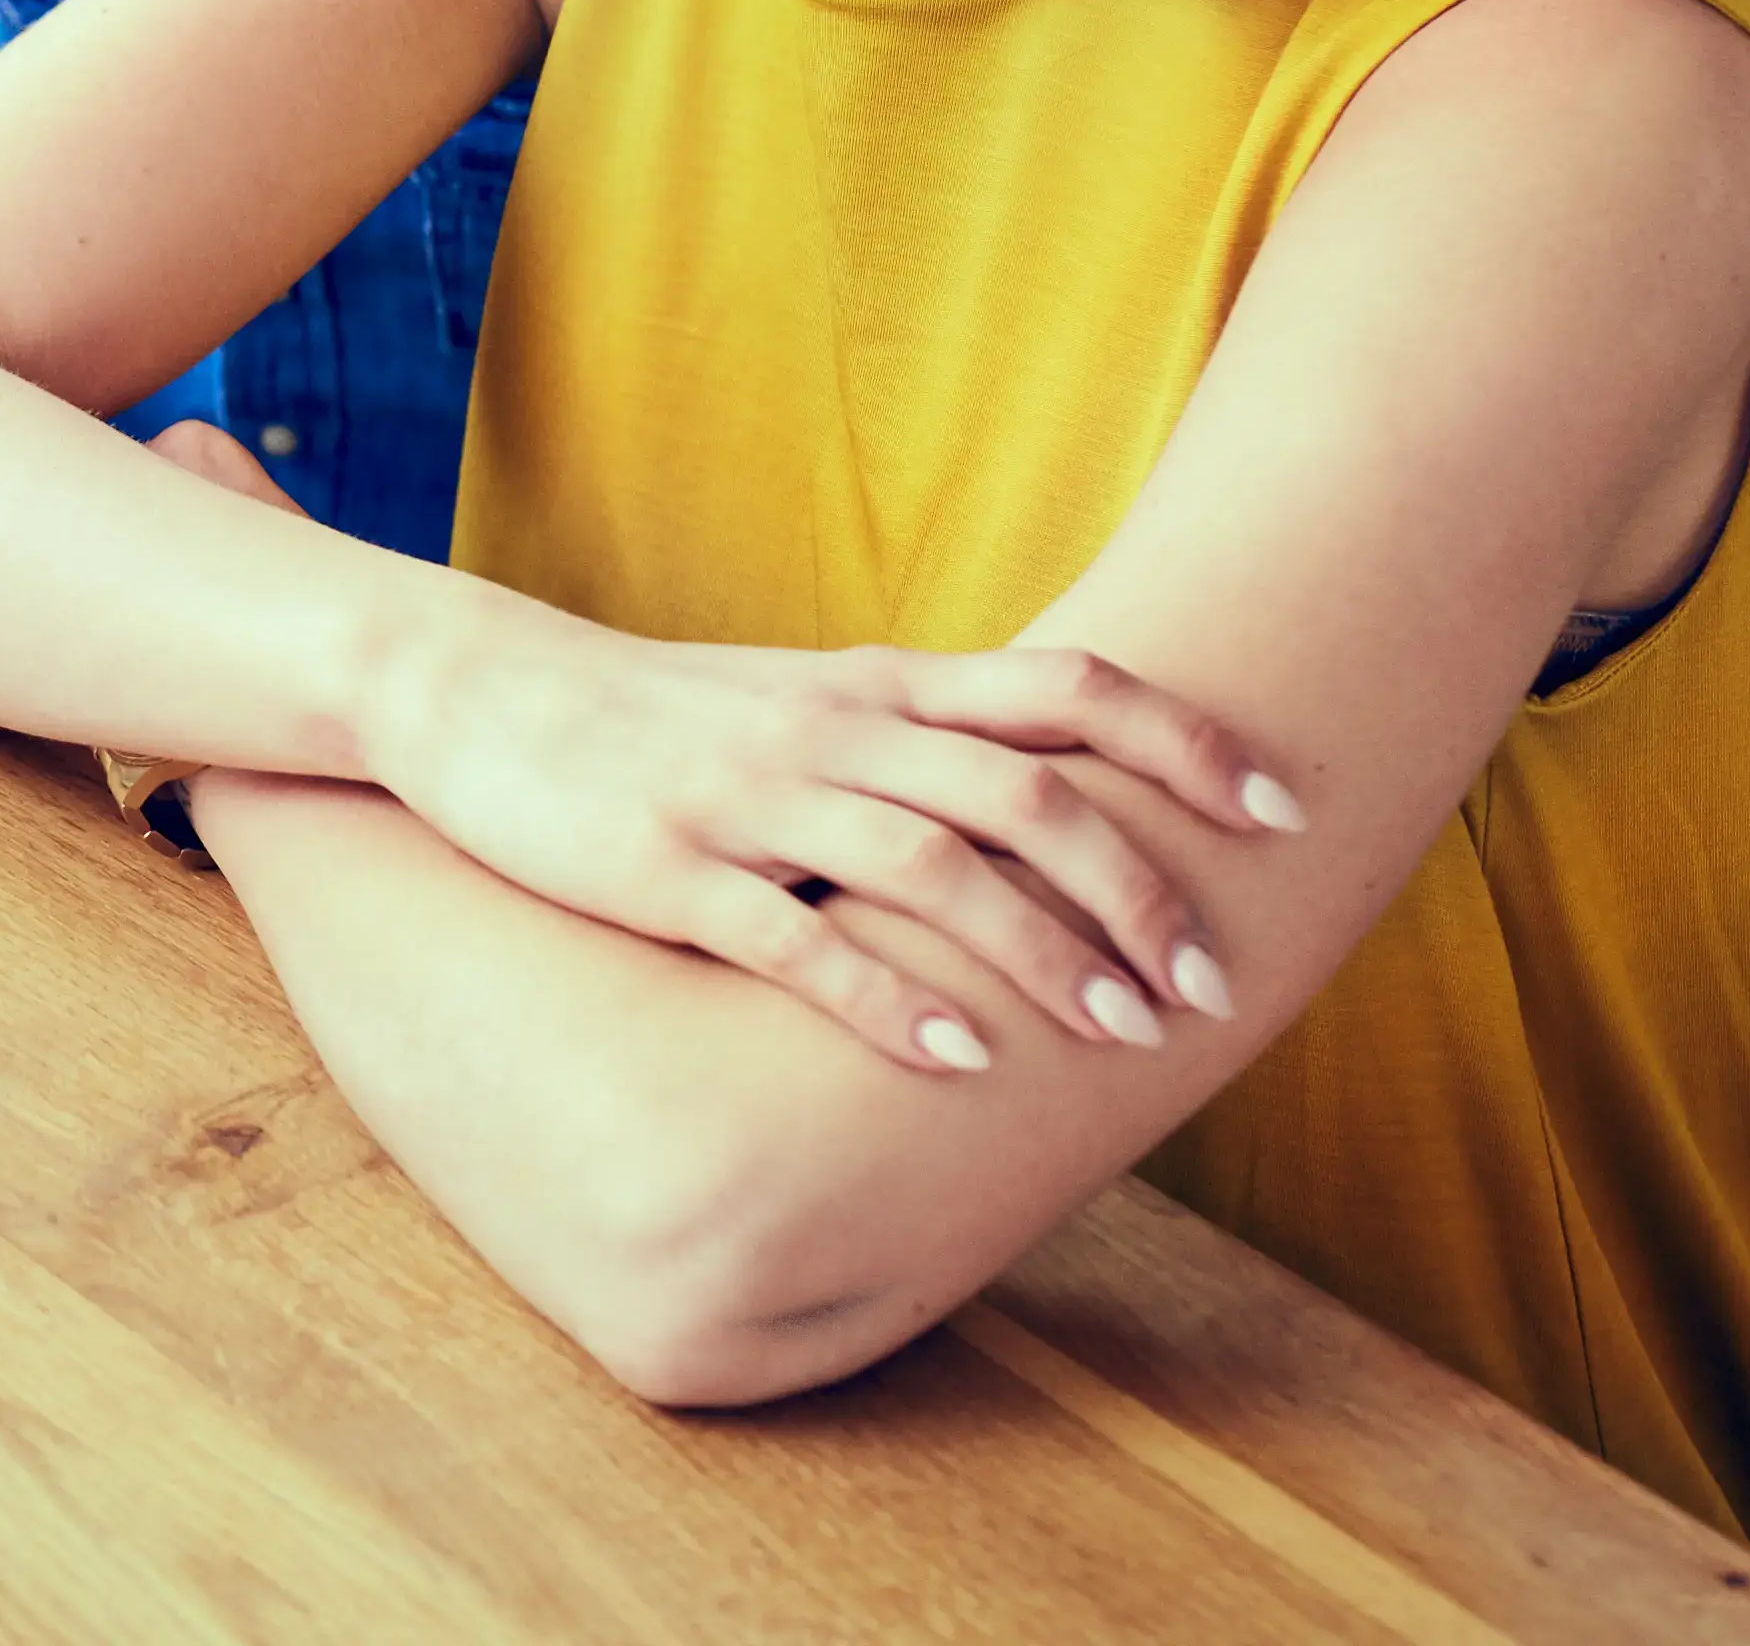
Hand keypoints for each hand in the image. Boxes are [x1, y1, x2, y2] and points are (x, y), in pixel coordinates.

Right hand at [145, 422, 1301, 1074]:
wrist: (468, 687)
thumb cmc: (651, 711)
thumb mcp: (799, 697)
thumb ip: (921, 734)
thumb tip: (1068, 790)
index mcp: (873, 687)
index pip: (1063, 692)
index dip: (1183, 744)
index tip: (1282, 811)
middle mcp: (831, 734)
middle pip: (1025, 795)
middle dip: (1137, 891)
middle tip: (1210, 985)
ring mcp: (749, 801)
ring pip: (933, 868)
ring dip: (1044, 954)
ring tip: (1125, 1036)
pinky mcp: (669, 872)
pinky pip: (797, 939)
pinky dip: (889, 1001)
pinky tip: (959, 1063)